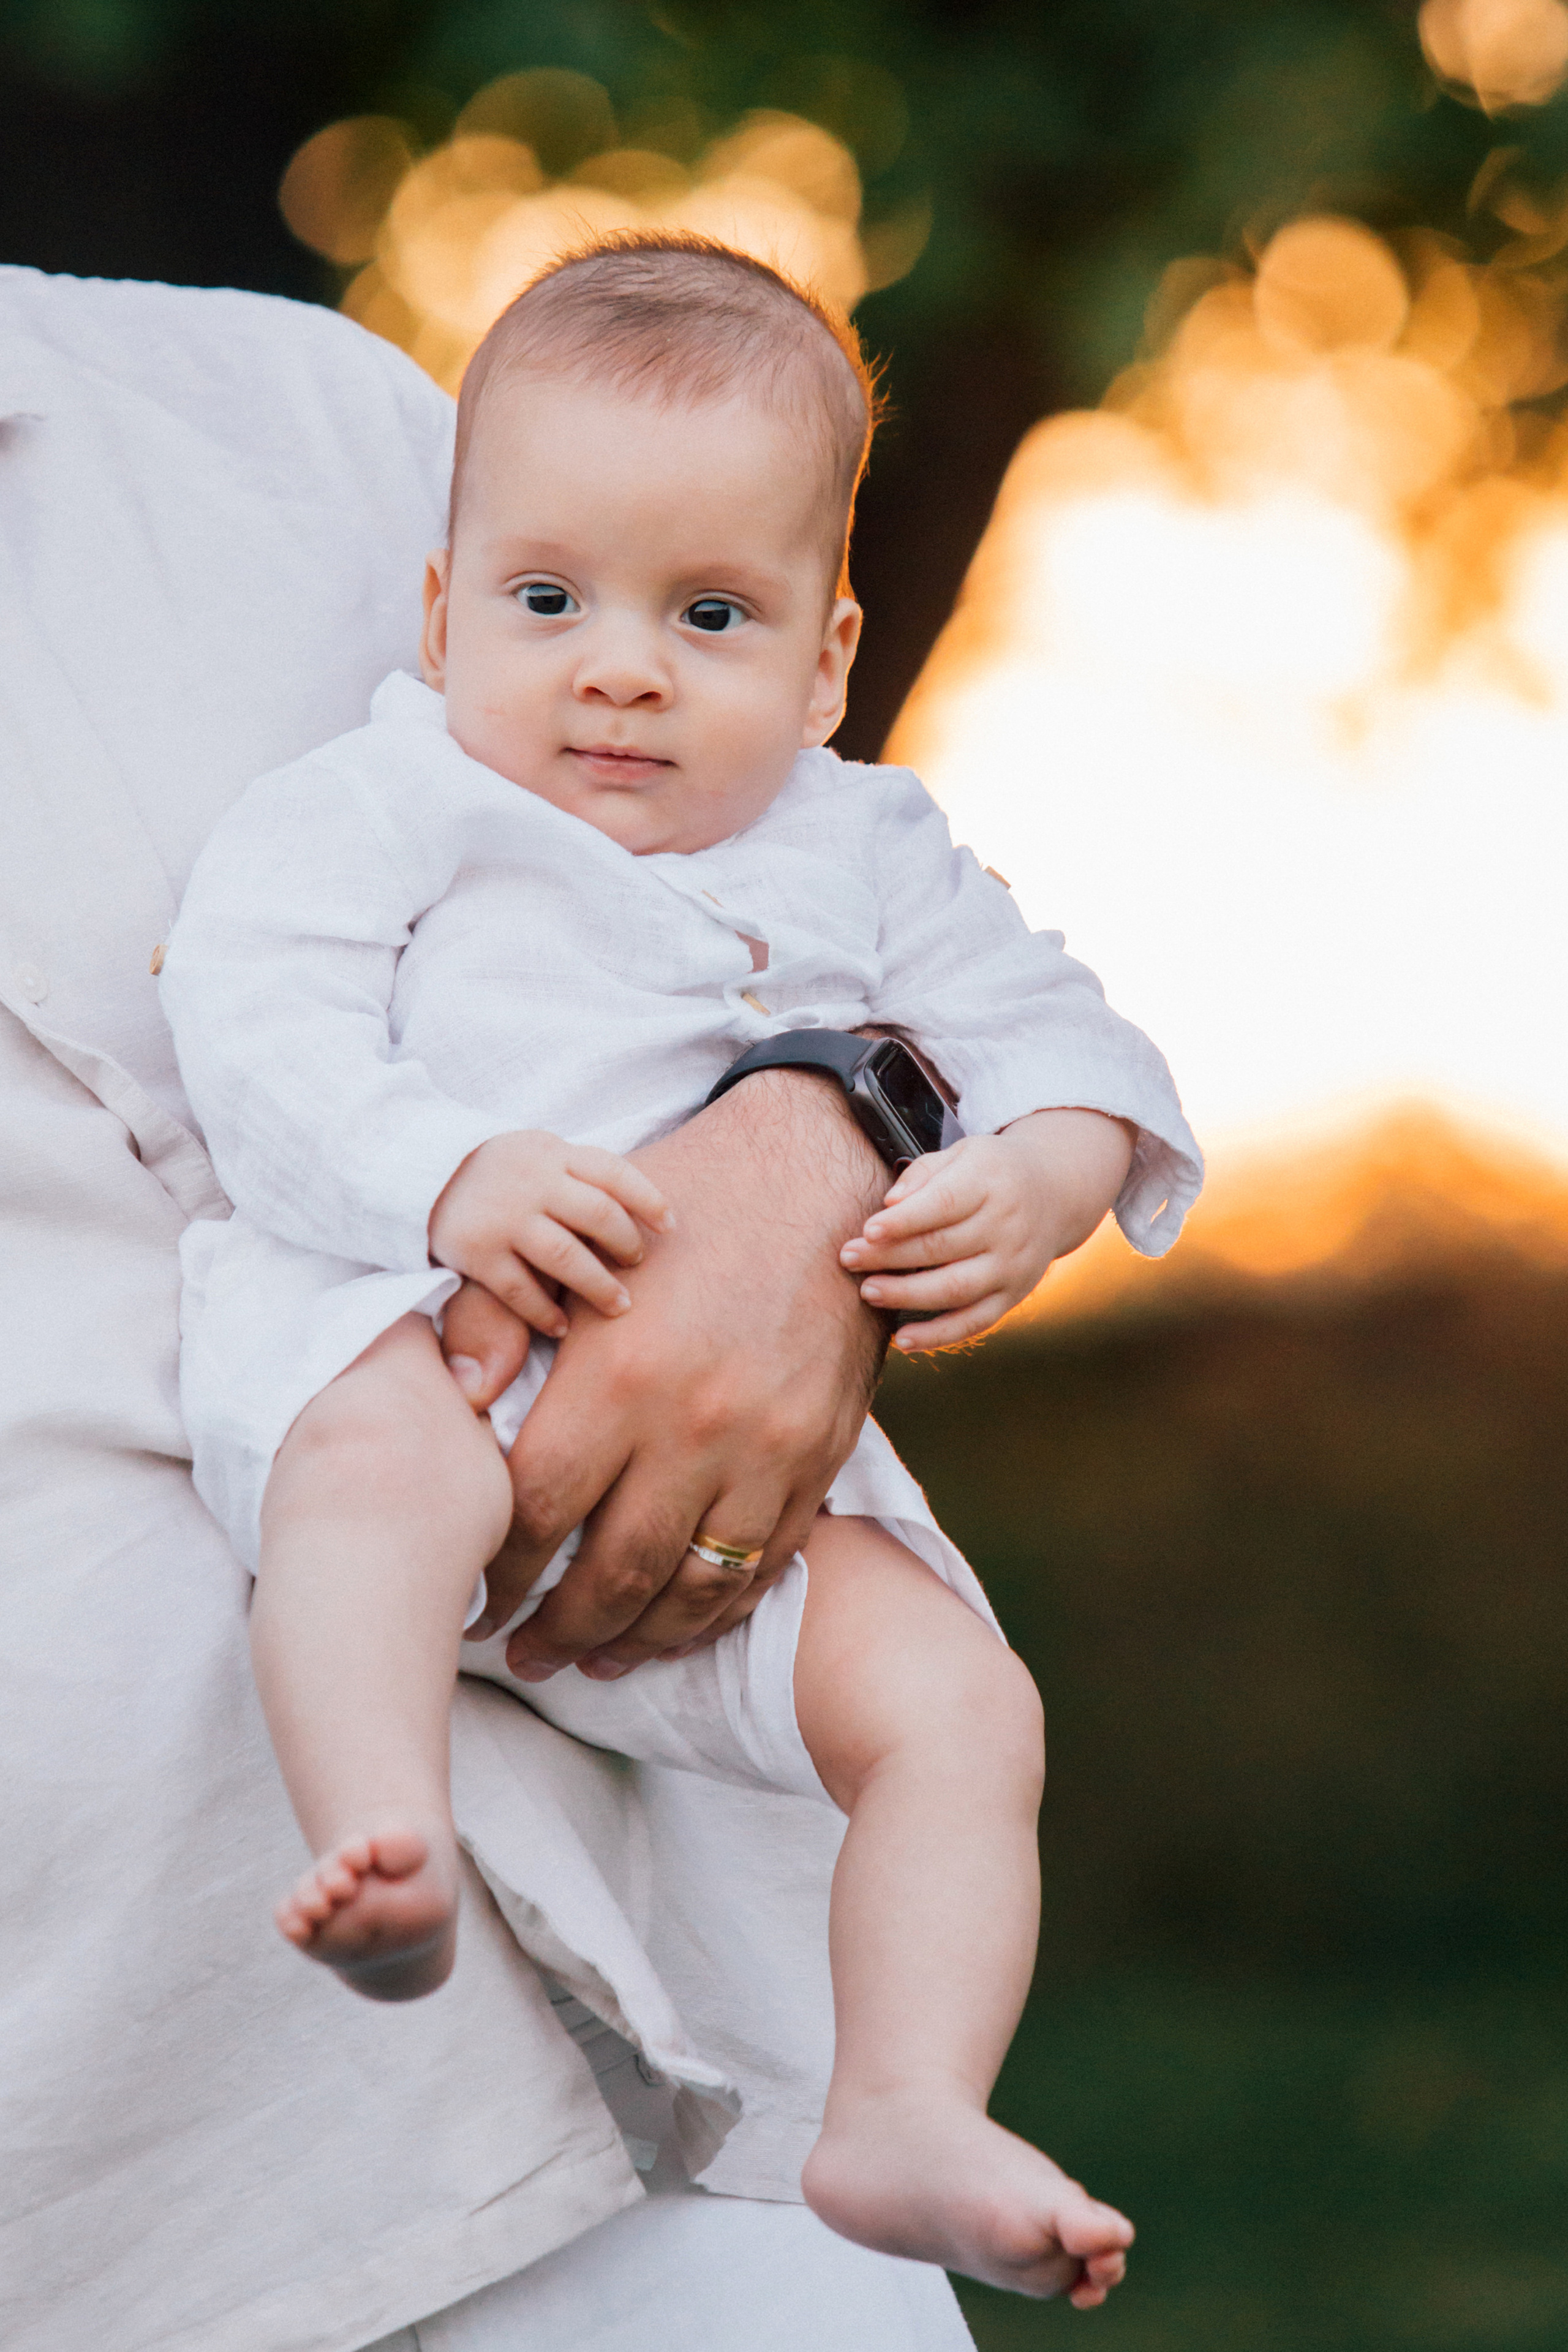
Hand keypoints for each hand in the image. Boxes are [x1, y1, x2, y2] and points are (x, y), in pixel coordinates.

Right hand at [428, 1130, 672, 1336]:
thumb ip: (580, 1175)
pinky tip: (563, 1326)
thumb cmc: (501, 1171)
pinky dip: (546, 1312)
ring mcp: (502, 1217)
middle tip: (639, 1264)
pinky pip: (521, 1290)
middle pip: (598, 1214)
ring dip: (598, 1286)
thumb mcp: (539, 1154)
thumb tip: (643, 1214)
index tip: (671, 1226)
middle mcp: (529, 1181)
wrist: (419, 1170)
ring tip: (619, 1305)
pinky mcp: (475, 1251)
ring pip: (565, 1256)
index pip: (613, 1172)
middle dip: (627, 1244)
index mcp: (552, 1152)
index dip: (649, 1200)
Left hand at [442, 1070, 888, 1675]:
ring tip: (592, 1662)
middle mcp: (693, 1426)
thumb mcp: (578, 1243)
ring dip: (634, 1641)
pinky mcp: (820, 1458)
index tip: (475, 1601)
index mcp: (619, 1374)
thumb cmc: (682, 1207)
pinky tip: (677, 1627)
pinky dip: (715, 1613)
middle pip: (609, 1572)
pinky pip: (762, 1566)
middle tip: (522, 1657)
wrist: (819, 1175)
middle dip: (555, 1631)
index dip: (496, 1574)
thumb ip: (499, 1315)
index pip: (536, 1513)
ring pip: (689, 1589)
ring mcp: (766, 1450)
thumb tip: (456, 1397)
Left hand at [838, 1106, 1134, 1351]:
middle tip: (849, 1257)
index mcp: (991, 1183)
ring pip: (956, 1288)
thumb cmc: (990, 1172)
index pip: (945, 1203)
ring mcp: (1013, 1266)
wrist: (1056, 1194)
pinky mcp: (1013, 1296)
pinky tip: (903, 1341)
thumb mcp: (962, 1154)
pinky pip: (974, 1322)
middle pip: (943, 1247)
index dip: (905, 1220)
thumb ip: (924, 1174)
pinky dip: (938, 1335)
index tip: (868, 1230)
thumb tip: (889, 1205)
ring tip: (868, 1291)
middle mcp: (1007, 1227)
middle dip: (891, 1256)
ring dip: (907, 1295)